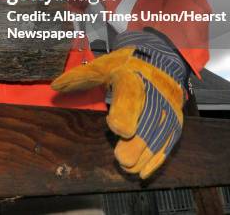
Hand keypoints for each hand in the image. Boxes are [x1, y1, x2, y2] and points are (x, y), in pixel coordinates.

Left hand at [51, 31, 187, 178]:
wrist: (160, 58)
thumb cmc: (126, 64)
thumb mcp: (103, 64)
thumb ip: (80, 77)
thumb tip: (55, 86)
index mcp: (132, 74)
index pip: (130, 93)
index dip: (126, 112)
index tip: (118, 128)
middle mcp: (153, 91)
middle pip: (148, 119)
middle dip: (137, 142)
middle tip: (121, 158)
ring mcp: (166, 106)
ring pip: (159, 134)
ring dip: (145, 154)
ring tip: (128, 167)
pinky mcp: (174, 119)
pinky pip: (169, 141)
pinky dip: (157, 158)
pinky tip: (143, 171)